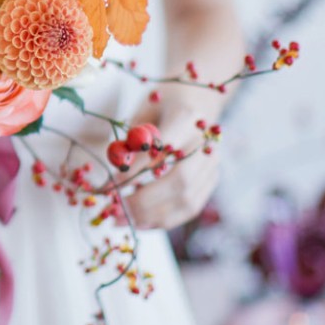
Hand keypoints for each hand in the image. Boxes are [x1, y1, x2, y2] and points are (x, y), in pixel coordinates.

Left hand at [123, 91, 221, 229]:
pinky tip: (140, 222)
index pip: (164, 148)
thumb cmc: (159, 107)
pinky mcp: (211, 181)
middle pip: (180, 180)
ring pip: (187, 200)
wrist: (194, 102)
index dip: (138, 169)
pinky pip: (190, 208)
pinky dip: (164, 220)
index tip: (112, 183)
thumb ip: (131, 139)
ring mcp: (212, 165)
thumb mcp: (142, 112)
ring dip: (151, 216)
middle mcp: (205, 144)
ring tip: (121, 220)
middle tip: (115, 209)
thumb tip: (117, 170)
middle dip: (144, 200)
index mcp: (186, 117)